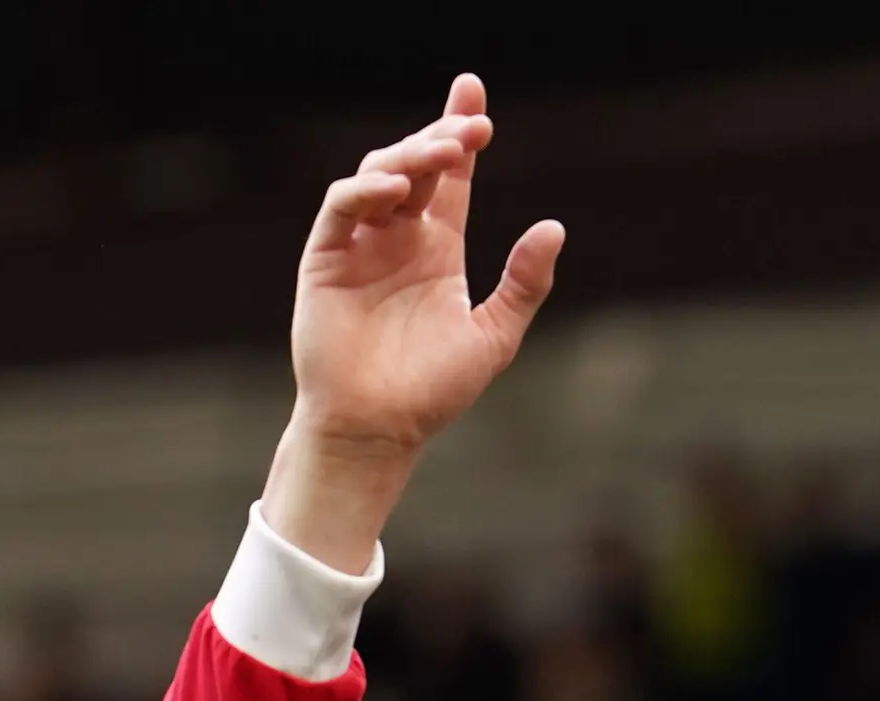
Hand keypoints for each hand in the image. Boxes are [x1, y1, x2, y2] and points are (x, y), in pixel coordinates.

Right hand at [264, 72, 564, 570]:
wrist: (378, 430)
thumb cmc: (432, 392)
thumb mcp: (494, 336)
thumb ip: (524, 283)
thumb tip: (554, 226)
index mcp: (436, 250)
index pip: (451, 177)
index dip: (461, 131)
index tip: (476, 92)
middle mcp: (397, 239)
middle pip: (417, 164)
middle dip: (443, 137)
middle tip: (474, 128)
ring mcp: (360, 247)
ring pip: (379, 174)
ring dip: (411, 156)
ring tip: (445, 154)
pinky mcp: (325, 262)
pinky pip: (341, 209)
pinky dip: (365, 191)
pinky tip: (398, 192)